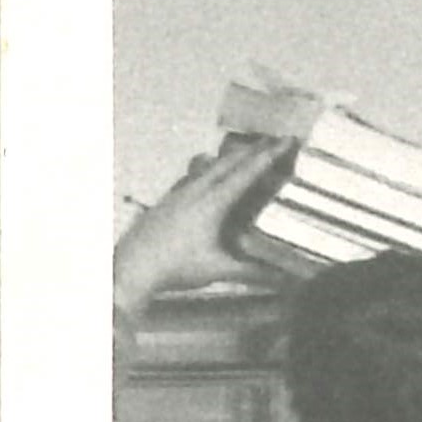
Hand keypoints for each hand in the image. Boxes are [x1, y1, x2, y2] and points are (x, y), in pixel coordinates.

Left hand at [113, 137, 292, 316]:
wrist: (133, 267)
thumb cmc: (178, 266)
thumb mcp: (220, 270)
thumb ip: (254, 272)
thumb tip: (288, 281)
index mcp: (212, 203)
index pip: (246, 173)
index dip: (268, 156)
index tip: (286, 141)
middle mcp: (196, 190)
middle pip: (229, 162)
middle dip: (254, 149)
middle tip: (275, 140)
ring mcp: (179, 192)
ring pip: (209, 165)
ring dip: (232, 156)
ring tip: (247, 150)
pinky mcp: (169, 199)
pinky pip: (194, 174)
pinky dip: (210, 167)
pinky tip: (208, 170)